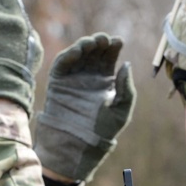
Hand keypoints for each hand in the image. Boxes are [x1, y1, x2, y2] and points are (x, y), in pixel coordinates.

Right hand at [34, 33, 135, 182]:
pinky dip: (69, 54)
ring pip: (79, 54)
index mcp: (105, 81)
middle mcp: (89, 77)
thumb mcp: (121, 110)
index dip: (114, 47)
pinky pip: (62, 64)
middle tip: (105, 40)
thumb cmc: (102, 132)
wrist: (78, 146)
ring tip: (93, 42)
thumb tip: (126, 64)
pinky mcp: (58, 82)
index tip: (119, 42)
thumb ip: (126, 88)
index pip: (109, 57)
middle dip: (100, 43)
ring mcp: (73, 78)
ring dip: (85, 45)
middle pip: (94, 52)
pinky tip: (79, 50)